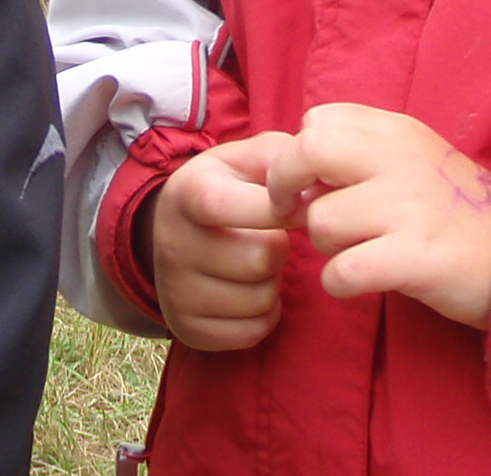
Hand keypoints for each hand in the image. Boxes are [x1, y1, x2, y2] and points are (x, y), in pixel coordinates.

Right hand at [141, 131, 294, 350]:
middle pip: (261, 259)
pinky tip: (251, 290)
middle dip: (279, 248)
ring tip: (257, 263)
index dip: (280, 210)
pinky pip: (252, 332)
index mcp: (189, 192)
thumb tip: (318, 193)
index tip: (289, 206)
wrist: (173, 226)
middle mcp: (174, 244)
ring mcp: (176, 291)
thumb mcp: (246, 158)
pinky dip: (264, 314)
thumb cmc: (226, 186)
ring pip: (260, 299)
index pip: (244, 208)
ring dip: (273, 282)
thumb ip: (284, 158)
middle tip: (269, 238)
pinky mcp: (186, 328)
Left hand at [267, 103, 490, 328]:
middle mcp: (400, 160)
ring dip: (325, 246)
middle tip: (296, 214)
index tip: (311, 184)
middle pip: (308, 150)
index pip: (318, 120)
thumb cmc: (456, 213)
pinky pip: (342, 270)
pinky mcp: (415, 257)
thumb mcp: (414, 162)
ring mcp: (408, 207)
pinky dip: (338, 283)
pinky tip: (360, 282)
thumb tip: (297, 172)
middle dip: (285, 186)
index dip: (300, 154)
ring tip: (356, 252)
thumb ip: (362, 155)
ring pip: (321, 220)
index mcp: (397, 132)